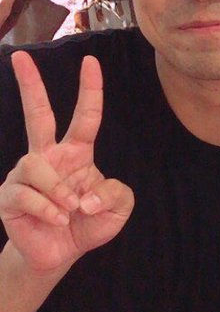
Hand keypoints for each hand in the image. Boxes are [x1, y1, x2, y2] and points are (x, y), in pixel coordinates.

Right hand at [0, 51, 133, 272]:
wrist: (59, 255)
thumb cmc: (87, 224)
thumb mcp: (117, 208)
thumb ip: (116, 194)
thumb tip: (84, 195)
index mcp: (76, 152)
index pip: (85, 116)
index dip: (90, 90)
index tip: (91, 62)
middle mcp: (48, 156)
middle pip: (38, 115)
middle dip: (29, 85)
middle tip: (20, 56)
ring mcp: (25, 174)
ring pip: (37, 166)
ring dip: (59, 191)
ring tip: (69, 210)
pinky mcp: (9, 196)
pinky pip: (28, 195)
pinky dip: (48, 209)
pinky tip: (56, 220)